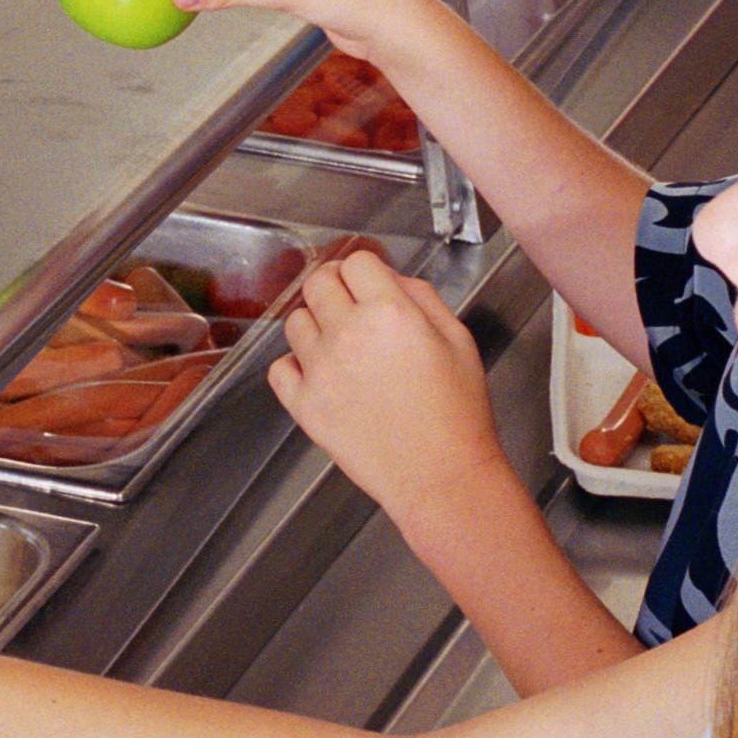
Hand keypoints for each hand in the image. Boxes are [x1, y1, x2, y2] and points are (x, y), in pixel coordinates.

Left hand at [270, 250, 501, 514]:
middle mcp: (348, 335)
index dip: (366, 269)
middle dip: (336, 286)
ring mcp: (320, 371)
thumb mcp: (458, 339)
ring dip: (316, 324)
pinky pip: (280, 367)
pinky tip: (320, 373)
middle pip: (318, 282)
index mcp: (389, 313)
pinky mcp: (304, 406)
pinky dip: (295, 365)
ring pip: (296, 322)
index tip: (370, 281)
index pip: (357, 261)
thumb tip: (391, 280)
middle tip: (350, 303)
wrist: (440, 476)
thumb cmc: (457, 414)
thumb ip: (422, 297)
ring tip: (341, 345)